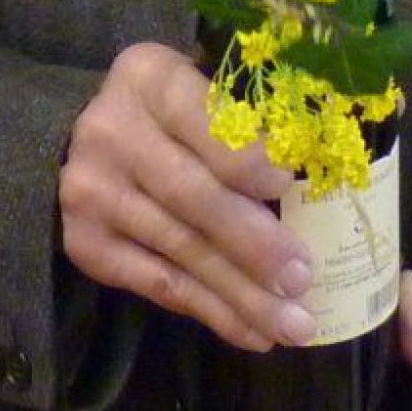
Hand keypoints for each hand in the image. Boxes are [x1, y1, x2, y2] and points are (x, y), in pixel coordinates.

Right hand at [58, 39, 313, 350]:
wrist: (88, 142)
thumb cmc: (176, 115)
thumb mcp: (206, 92)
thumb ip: (252, 121)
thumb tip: (325, 171)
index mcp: (149, 78)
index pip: (199, 117)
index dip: (241, 154)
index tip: (287, 183)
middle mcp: (110, 132)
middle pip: (191, 195)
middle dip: (252, 242)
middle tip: (302, 279)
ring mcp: (91, 192)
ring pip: (180, 251)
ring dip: (241, 294)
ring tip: (293, 324)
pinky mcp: (86, 244)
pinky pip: (158, 285)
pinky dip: (210, 311)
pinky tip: (253, 333)